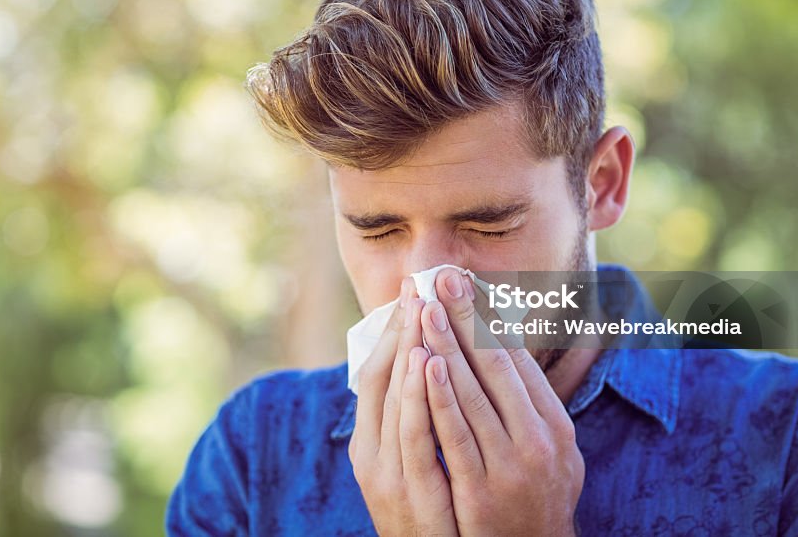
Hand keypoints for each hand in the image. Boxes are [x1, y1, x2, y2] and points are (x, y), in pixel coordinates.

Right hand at [349, 276, 459, 535]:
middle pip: (383, 378)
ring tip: (420, 308)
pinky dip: (418, 395)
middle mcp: (370, 454)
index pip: (376, 374)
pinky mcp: (408, 493)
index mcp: (368, 443)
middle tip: (417, 284)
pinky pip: (414, 435)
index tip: (411, 292)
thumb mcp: (413, 467)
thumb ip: (414, 423)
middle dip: (402, 329)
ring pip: (395, 398)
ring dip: (408, 348)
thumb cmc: (429, 518)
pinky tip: (428, 361)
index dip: (393, 332)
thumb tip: (429, 370)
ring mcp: (386, 473)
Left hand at [419, 268, 583, 535]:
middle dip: (466, 316)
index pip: (518, 358)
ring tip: (426, 307)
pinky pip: (457, 433)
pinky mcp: (482, 490)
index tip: (465, 282)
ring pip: (474, 392)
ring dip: (447, 344)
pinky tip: (424, 362)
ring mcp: (513, 465)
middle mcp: (541, 440)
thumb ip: (531, 402)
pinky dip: (440, 395)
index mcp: (556, 424)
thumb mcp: (552, 450)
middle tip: (443, 276)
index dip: (488, 316)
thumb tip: (506, 343)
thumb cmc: (534, 497)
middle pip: (497, 365)